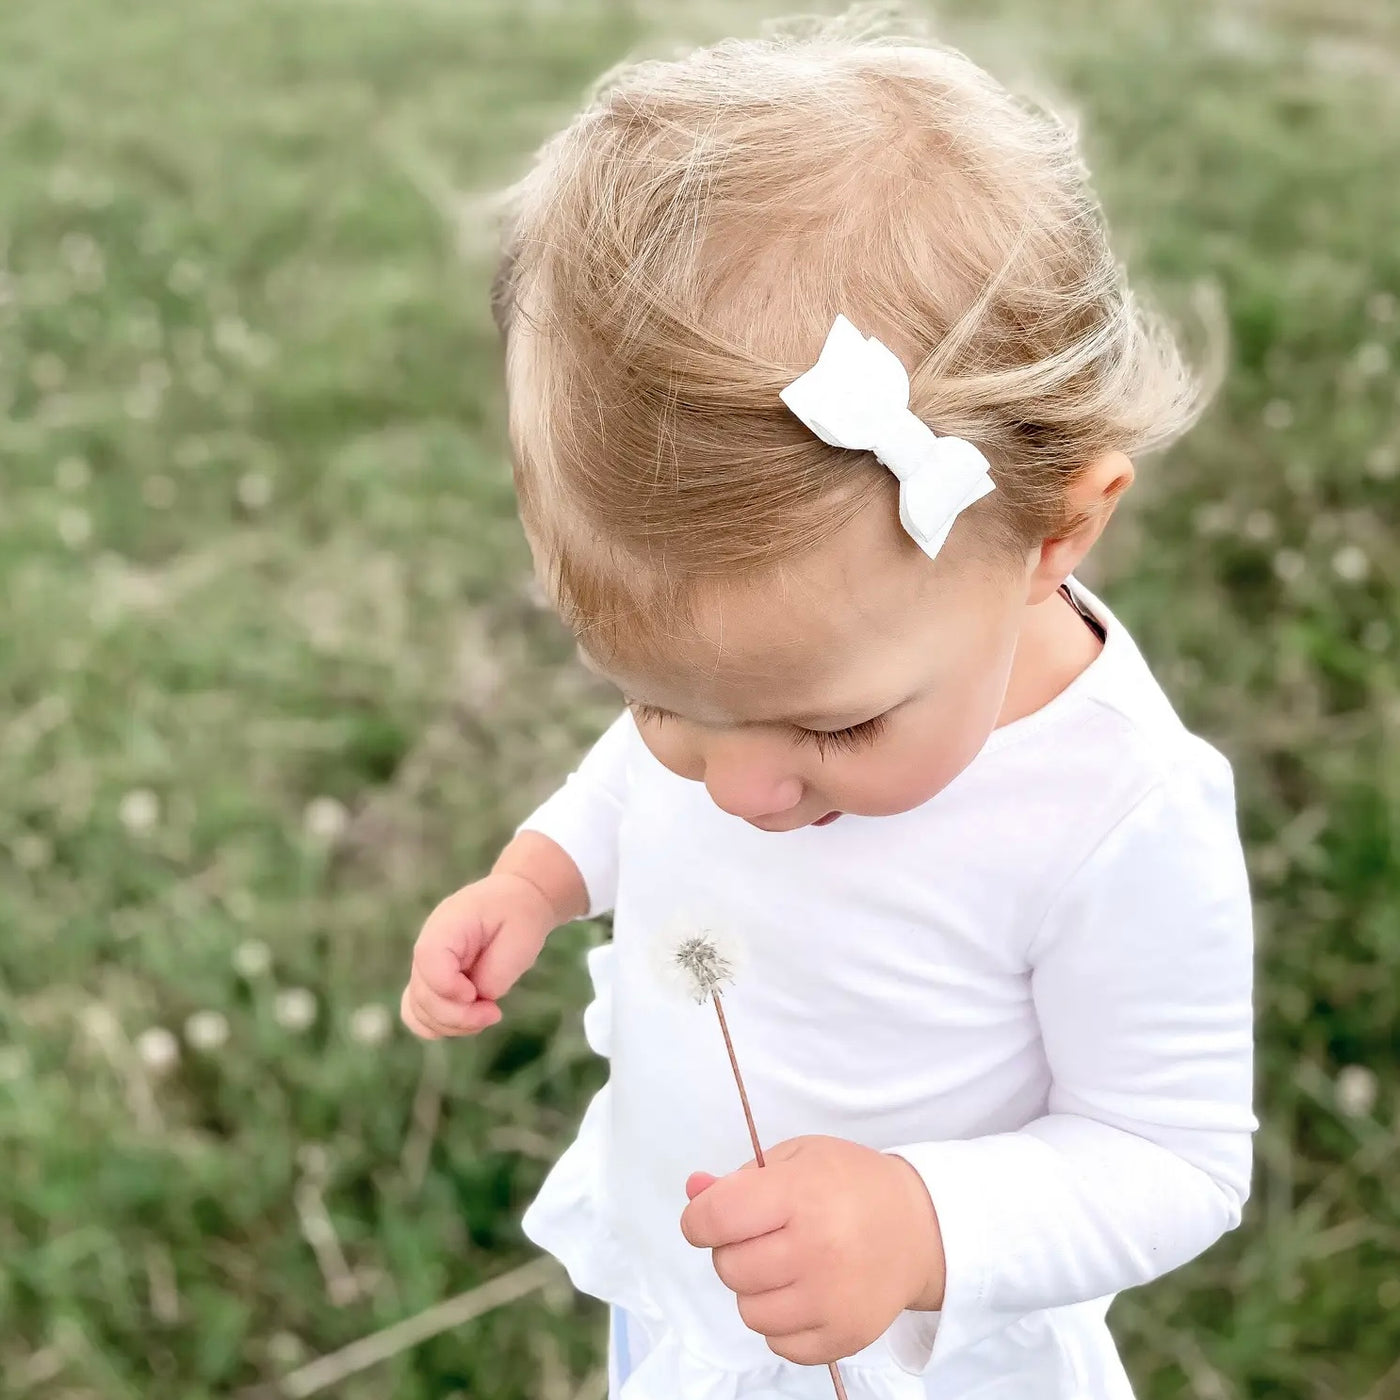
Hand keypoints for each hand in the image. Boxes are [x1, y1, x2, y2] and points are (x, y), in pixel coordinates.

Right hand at [400, 872, 556, 1037]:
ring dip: (452, 1025)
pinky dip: (441, 1025)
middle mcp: (429, 946)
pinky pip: (419, 1013)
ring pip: (418, 1011)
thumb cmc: (519, 915)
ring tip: (486, 1015)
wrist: (515, 902)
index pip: (429, 959)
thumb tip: (478, 998)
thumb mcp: (520, 938)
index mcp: (447, 924)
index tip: (476, 994)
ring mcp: (426, 966)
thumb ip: (496, 973)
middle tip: (494, 1012)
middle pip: (422, 994)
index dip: (448, 987)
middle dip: (458, 1016)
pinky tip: (470, 1021)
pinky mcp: (432, 982)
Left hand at [679, 1135, 945, 1365]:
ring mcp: (831, 1301)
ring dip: (756, 1288)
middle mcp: (816, 1251)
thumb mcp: (798, 1158)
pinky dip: (782, 1321)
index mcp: (801, 1195)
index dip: (699, 1219)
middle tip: (764, 1235)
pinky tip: (804, 1292)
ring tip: (787, 1264)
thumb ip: (740, 1177)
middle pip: (728, 1267)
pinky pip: (779, 1344)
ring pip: (749, 1311)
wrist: (919, 1227)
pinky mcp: (843, 1338)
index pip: (717, 1218)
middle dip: (732, 1250)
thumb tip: (694, 1190)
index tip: (707, 1218)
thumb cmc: (852, 1183)